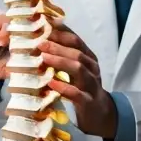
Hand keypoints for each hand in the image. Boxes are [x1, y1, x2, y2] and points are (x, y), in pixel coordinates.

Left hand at [37, 25, 117, 140]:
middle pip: (77, 52)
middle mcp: (92, 68)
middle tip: (39, 42)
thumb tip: (40, 40)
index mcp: (88, 58)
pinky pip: (77, 93)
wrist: (100, 115)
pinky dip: (64, 87)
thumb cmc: (82, 88)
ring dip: (60, 61)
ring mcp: (91, 85)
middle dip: (58, 46)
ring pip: (79, 69)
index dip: (59, 32)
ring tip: (44, 57)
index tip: (43, 26)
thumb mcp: (74, 70)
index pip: (75, 40)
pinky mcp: (88, 102)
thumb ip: (62, 56)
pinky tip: (51, 83)